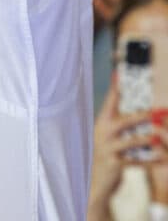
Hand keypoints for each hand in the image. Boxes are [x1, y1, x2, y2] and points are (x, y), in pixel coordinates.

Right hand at [91, 79, 167, 207]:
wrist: (94, 181)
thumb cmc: (105, 154)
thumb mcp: (107, 136)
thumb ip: (118, 122)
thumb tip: (140, 109)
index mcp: (102, 123)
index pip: (109, 102)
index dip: (116, 88)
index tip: (120, 74)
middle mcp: (103, 133)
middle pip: (124, 122)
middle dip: (142, 116)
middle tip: (157, 112)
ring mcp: (108, 149)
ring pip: (130, 142)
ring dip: (147, 139)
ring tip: (159, 137)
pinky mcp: (114, 164)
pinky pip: (136, 161)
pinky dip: (150, 160)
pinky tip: (162, 158)